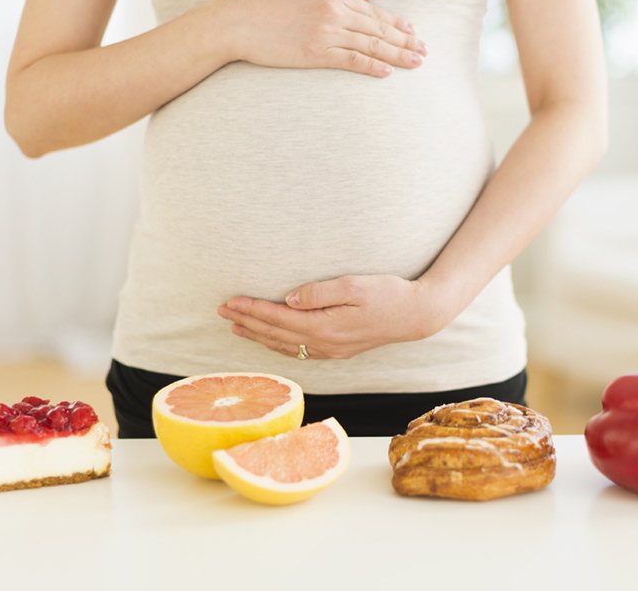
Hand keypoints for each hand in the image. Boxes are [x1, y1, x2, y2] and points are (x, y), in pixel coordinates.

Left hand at [216, 275, 446, 359]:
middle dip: (247, 322)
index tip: (229, 302)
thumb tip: (288, 299)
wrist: (416, 315)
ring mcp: (331, 350)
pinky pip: (299, 350)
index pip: (278, 318)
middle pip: (275, 334)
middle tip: (221, 311)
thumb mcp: (353, 286)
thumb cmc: (388, 294)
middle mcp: (324, 343)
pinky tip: (270, 340)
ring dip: (258, 335)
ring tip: (237, 327)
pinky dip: (278, 345)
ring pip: (284, 345)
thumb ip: (318, 292)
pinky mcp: (338, 349)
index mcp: (324, 327)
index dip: (251, 310)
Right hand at [218, 0, 427, 76]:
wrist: (239, 21)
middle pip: (378, 28)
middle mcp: (334, 11)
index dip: (397, 23)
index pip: (374, 11)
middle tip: (425, 51)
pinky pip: (351, 60)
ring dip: (397, 54)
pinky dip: (372, 66)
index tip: (413, 32)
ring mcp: (326, 33)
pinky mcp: (316, 53)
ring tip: (416, 62)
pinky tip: (388, 72)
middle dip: (405, 40)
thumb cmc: (268, 2)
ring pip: (371, 45)